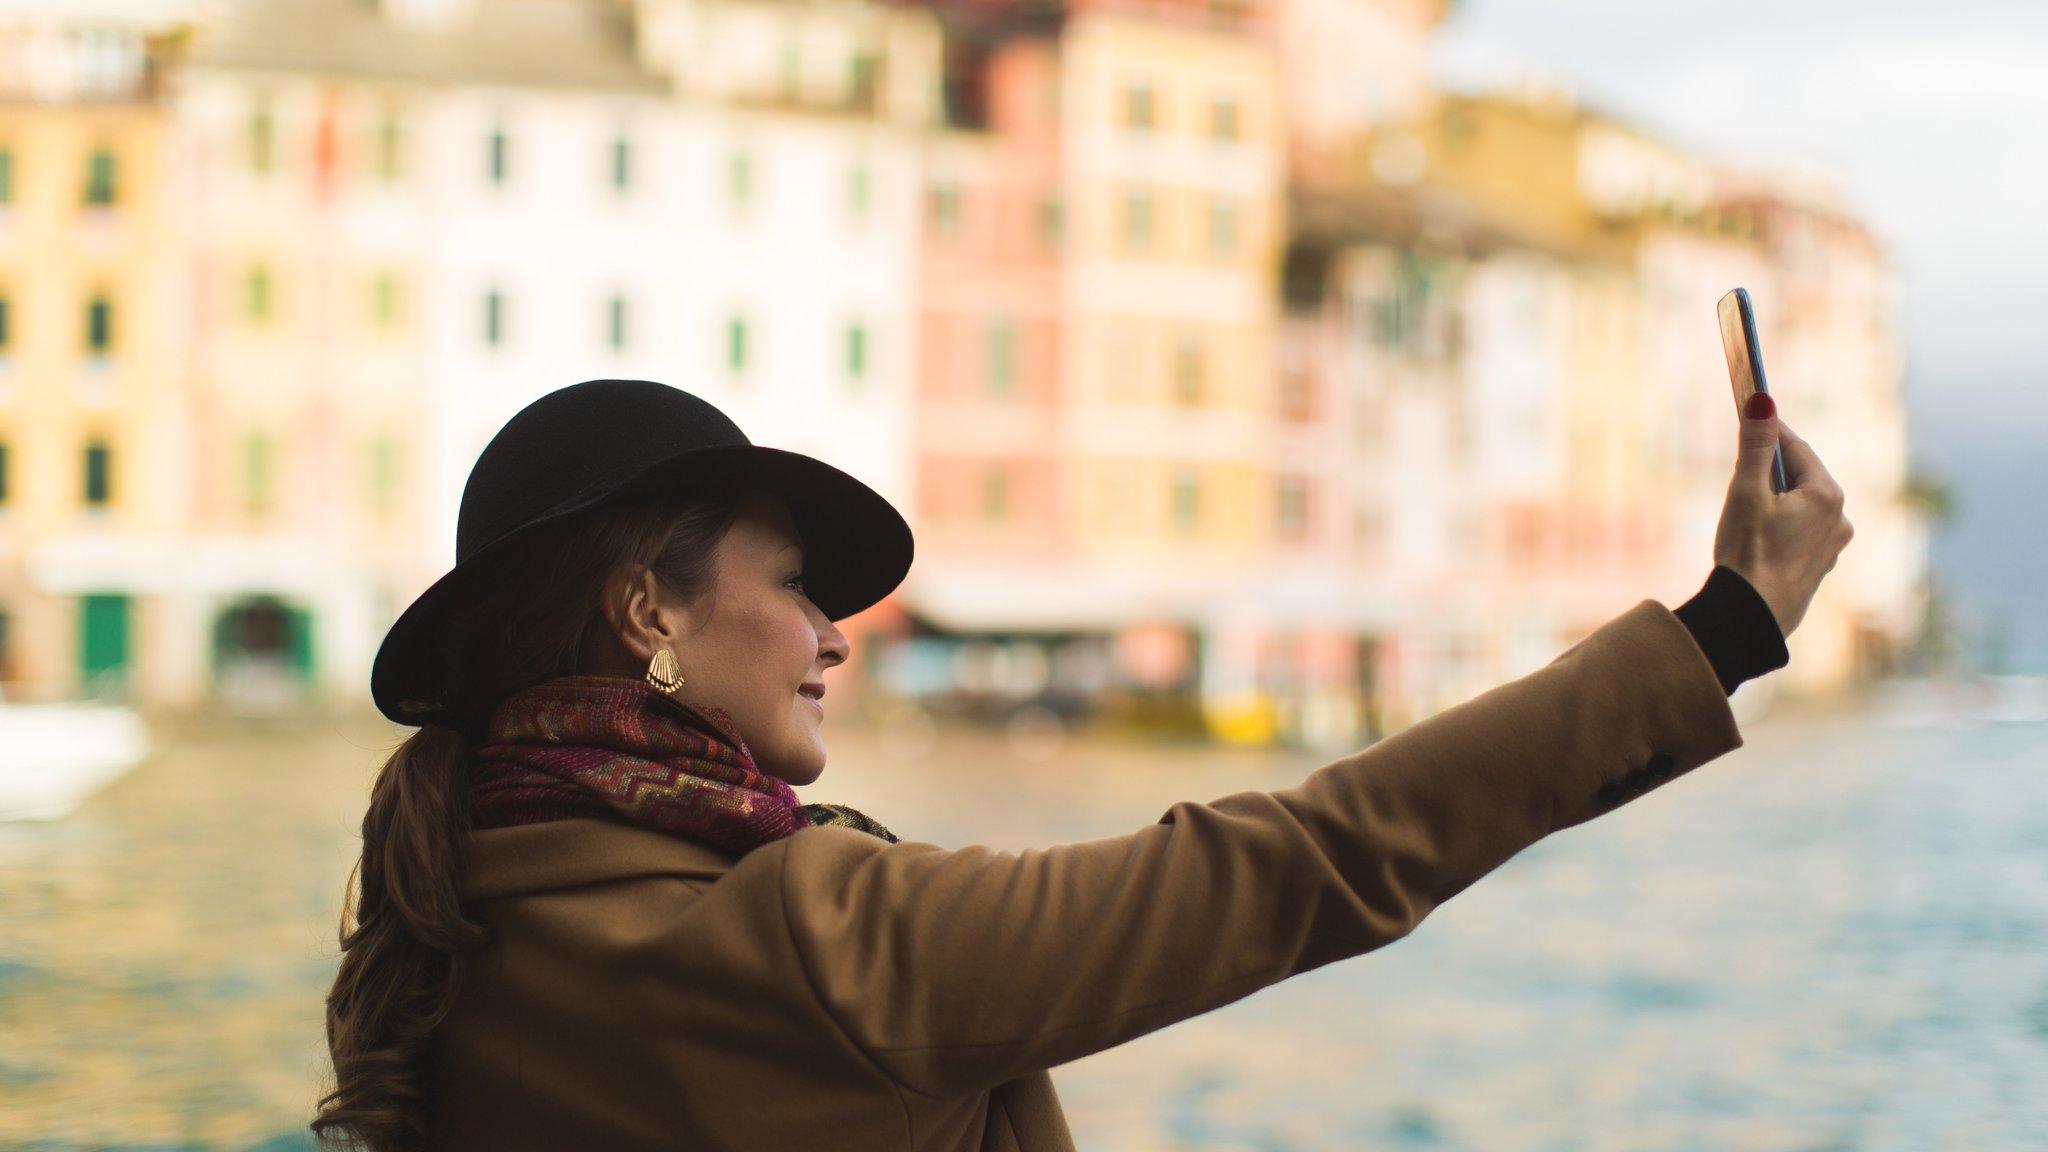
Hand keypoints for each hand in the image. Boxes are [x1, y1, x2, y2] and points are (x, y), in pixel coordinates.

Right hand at [1710, 393, 1853, 636]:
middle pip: (1799, 477)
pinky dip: (1780, 526)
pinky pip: (1800, 532)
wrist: (1752, 618)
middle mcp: (1839, 518)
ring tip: (1743, 511)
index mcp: (1826, 494)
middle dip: (1768, 470)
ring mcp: (1832, 546)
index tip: (1748, 415)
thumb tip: (1762, 398)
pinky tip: (1757, 539)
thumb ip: (1754, 446)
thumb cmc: (1748, 553)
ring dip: (1774, 500)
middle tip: (1737, 469)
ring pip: (1800, 506)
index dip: (1768, 431)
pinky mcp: (1819, 568)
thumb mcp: (1746, 492)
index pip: (1795, 448)